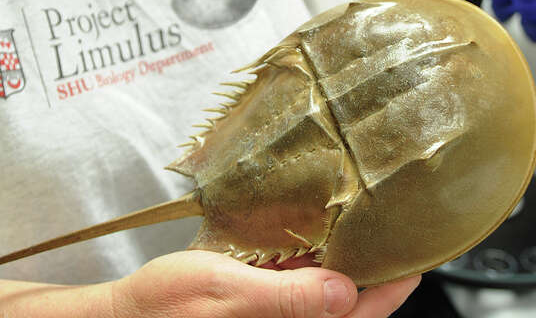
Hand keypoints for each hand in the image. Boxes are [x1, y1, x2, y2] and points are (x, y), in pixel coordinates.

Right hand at [114, 250, 420, 317]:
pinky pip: (296, 294)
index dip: (391, 288)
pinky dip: (309, 269)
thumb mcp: (226, 291)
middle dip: (370, 274)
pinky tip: (310, 240)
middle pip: (346, 309)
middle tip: (394, 233)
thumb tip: (345, 293)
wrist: (119, 317)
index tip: (416, 261)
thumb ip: (288, 297)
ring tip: (359, 228)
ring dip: (340, 268)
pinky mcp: (255, 312)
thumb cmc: (162, 308)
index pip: (358, 317)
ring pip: (323, 300)